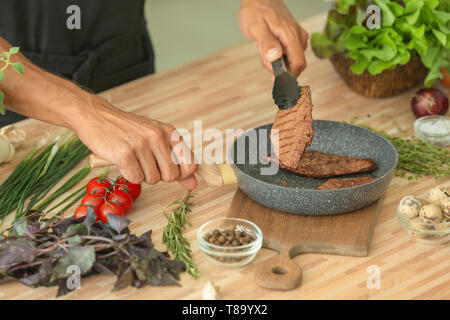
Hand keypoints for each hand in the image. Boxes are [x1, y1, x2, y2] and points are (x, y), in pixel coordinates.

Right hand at [73, 95, 197, 188]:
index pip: (191, 164)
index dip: (182, 175)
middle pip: (172, 176)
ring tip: (133, 160)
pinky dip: (129, 175)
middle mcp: (158, 136)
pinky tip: (123, 162)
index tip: (169, 171)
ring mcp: (141, 144)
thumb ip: (175, 162)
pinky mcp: (125, 154)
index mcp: (169, 132)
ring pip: (153, 179)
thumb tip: (193, 184)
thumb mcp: (155, 140)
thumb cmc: (127, 130)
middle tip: (146, 164)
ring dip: (142, 175)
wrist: (96, 116)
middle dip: (159, 176)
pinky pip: (135, 179)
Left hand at [238, 0, 308, 76]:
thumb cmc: (256, 11)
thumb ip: (266, 43)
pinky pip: (288, 54)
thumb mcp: (256, 27)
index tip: (275, 80)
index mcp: (290, 35)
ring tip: (263, 47)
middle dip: (277, 67)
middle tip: (263, 54)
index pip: (298, 64)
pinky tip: (268, 46)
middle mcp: (299, 37)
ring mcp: (298, 37)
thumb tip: (275, 57)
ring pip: (289, 61)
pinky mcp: (295, 38)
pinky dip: (277, 56)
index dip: (288, 76)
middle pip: (293, 65)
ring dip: (275, 61)